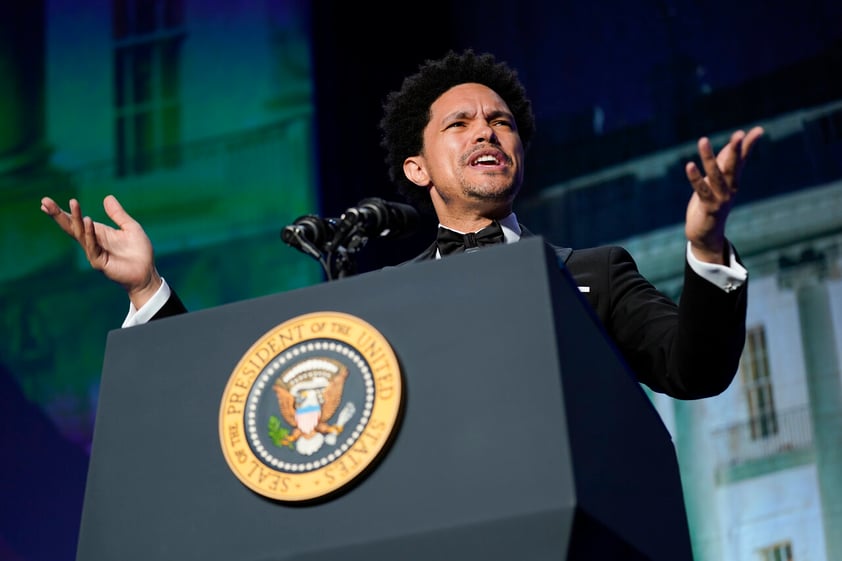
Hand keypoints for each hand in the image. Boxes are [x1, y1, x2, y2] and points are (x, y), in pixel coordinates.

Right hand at [40, 195, 161, 309]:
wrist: (147, 273)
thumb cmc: (139, 251)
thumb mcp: (130, 228)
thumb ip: (118, 214)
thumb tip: (107, 197)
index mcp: (97, 233)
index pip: (76, 221)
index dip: (62, 213)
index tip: (46, 202)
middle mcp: (92, 242)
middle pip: (71, 227)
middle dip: (59, 215)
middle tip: (45, 201)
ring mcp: (94, 252)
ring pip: (80, 234)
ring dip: (76, 219)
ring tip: (73, 203)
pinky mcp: (100, 262)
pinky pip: (92, 246)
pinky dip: (89, 233)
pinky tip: (88, 221)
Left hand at [684, 126, 763, 263]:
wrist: (706, 235)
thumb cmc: (711, 205)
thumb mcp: (717, 182)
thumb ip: (723, 164)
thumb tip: (731, 145)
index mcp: (733, 181)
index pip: (742, 160)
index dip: (748, 145)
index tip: (758, 130)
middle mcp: (730, 189)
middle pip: (733, 166)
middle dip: (735, 150)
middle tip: (739, 134)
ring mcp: (721, 198)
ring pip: (715, 175)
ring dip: (709, 158)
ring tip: (703, 140)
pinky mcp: (709, 207)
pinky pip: (702, 190)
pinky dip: (695, 178)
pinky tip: (689, 165)